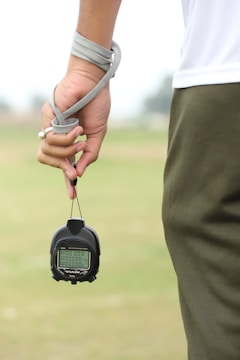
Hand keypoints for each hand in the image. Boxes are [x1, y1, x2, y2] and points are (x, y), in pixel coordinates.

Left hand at [37, 57, 110, 198]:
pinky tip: (78, 129)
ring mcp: (51, 126)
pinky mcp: (47, 118)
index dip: (66, 179)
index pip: (63, 162)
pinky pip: (51, 139)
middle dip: (62, 168)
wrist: (94, 83)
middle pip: (47, 159)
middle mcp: (57, 133)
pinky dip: (67, 139)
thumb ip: (90, 154)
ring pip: (48, 151)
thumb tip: (80, 172)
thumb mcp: (98, 134)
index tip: (72, 195)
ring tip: (81, 139)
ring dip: (68, 151)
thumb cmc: (96, 105)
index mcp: (68, 139)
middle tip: (73, 171)